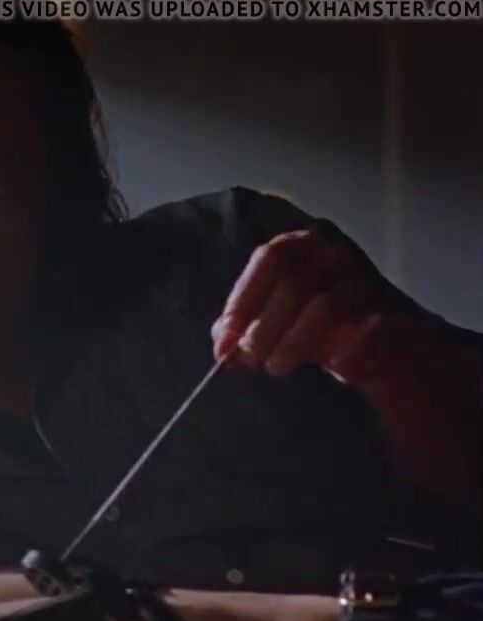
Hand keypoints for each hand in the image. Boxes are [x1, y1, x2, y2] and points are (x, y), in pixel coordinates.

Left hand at [211, 229, 427, 384]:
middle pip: (293, 286)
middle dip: (263, 329)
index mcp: (305, 248)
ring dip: (294, 343)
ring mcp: (369, 285)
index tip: (227, 336)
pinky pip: (374, 331)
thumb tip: (221, 346)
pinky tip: (337, 372)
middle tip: (250, 360)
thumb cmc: (315, 328)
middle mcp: (337, 258)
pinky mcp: (398, 318)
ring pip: (326, 307)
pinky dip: (351, 353)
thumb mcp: (274, 324)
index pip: (271, 258)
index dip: (244, 297)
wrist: (383, 350)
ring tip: (276, 368)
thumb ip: (243, 329)